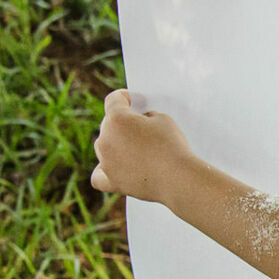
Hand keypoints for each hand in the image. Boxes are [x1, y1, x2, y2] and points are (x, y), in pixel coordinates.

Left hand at [92, 89, 193, 203]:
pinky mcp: (112, 181)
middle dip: (123, 124)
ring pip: (104, 147)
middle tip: (142, 128)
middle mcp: (105, 138)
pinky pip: (99, 176)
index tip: (134, 100)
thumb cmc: (173, 147)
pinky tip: (114, 168)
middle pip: (109, 125)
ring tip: (136, 151)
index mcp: (117, 119)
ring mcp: (106, 161)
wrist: (180, 179)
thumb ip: (146, 117)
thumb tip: (141, 124)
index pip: (114, 99)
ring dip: (116, 145)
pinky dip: (104, 171)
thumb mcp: (163, 119)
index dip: (125, 97)